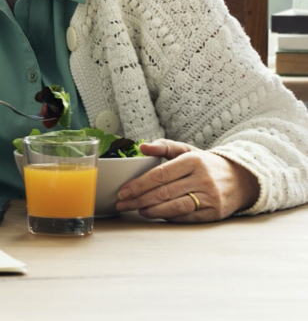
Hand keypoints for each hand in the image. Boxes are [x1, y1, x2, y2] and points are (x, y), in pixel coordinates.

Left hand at [115, 138, 259, 221]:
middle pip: (165, 191)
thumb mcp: (187, 150)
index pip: (160, 174)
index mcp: (193, 161)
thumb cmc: (206, 164)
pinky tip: (156, 215)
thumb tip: (142, 147)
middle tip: (123, 203)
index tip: (124, 190)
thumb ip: (164, 146)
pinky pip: (188, 217)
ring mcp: (210, 197)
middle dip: (140, 199)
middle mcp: (202, 178)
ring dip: (153, 210)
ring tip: (137, 210)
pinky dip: (169, 217)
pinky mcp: (215, 213)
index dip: (140, 184)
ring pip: (176, 206)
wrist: (241, 179)